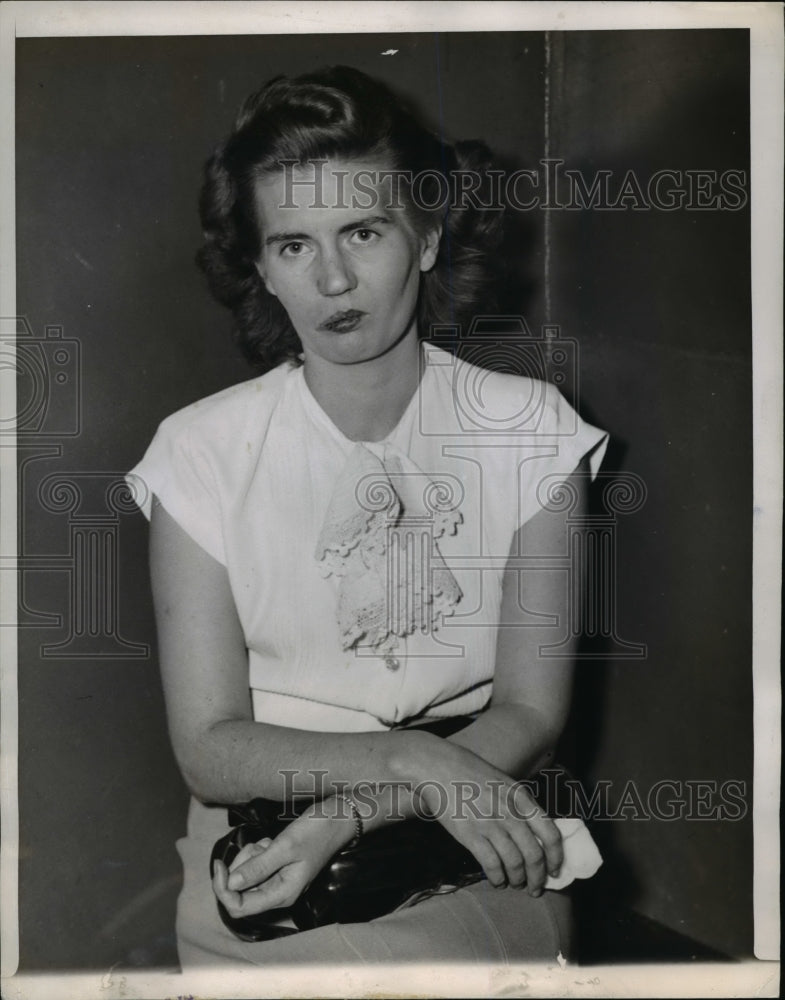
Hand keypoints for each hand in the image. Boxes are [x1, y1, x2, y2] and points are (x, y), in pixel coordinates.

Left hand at [212, 799, 354, 918]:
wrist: (337, 819)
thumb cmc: (315, 832)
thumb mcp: (285, 847)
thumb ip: (258, 867)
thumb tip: (230, 884)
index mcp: (281, 894)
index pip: (239, 907)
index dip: (223, 889)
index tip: (219, 864)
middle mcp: (277, 892)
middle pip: (240, 890)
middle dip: (241, 865)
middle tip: (258, 846)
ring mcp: (277, 880)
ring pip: (247, 874)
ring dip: (251, 855)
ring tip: (269, 842)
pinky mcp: (278, 868)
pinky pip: (256, 863)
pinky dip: (259, 851)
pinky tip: (272, 842)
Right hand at [403, 732, 562, 895]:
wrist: (440, 768)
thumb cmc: (472, 774)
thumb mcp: (505, 782)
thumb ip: (521, 805)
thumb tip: (536, 832)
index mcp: (522, 799)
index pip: (551, 833)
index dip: (557, 857)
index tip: (555, 871)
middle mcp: (510, 813)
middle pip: (534, 855)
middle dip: (538, 878)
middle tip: (535, 889)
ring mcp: (490, 824)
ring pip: (514, 863)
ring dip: (517, 880)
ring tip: (515, 884)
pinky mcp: (470, 835)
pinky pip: (491, 864)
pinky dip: (497, 878)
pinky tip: (497, 881)